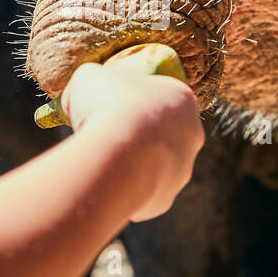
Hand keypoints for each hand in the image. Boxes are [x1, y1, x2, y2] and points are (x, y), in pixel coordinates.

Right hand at [59, 59, 203, 221]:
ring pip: (155, 166)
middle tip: (108, 135)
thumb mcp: (89, 77)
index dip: (135, 101)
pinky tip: (105, 183)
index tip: (113, 106)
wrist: (114, 156)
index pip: (161, 97)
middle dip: (139, 134)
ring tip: (102, 162)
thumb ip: (94, 82)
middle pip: (164, 133)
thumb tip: (85, 94)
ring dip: (133, 164)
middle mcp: (192, 134)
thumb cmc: (106, 106)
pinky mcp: (166, 198)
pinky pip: (143, 194)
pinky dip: (125, 190)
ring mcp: (182, 169)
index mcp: (182, 98)